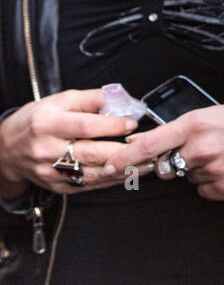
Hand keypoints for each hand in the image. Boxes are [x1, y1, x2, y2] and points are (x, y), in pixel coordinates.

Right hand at [0, 89, 138, 194]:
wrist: (8, 149)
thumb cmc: (37, 120)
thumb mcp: (58, 101)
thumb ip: (88, 99)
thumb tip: (118, 97)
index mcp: (47, 124)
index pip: (84, 126)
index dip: (111, 125)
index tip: (132, 123)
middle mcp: (47, 150)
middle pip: (90, 153)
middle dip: (122, 151)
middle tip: (147, 147)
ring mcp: (51, 172)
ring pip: (92, 174)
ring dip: (122, 170)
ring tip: (146, 163)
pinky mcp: (57, 187)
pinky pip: (88, 185)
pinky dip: (111, 180)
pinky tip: (128, 173)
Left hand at [96, 104, 223, 201]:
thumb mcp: (206, 116)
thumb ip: (173, 131)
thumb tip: (138, 144)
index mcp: (194, 125)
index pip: (150, 145)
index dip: (126, 158)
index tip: (110, 166)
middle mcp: (202, 149)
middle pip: (167, 166)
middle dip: (176, 162)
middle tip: (200, 150)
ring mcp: (215, 171)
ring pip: (188, 179)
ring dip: (198, 171)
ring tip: (223, 156)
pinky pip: (204, 191)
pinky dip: (213, 183)